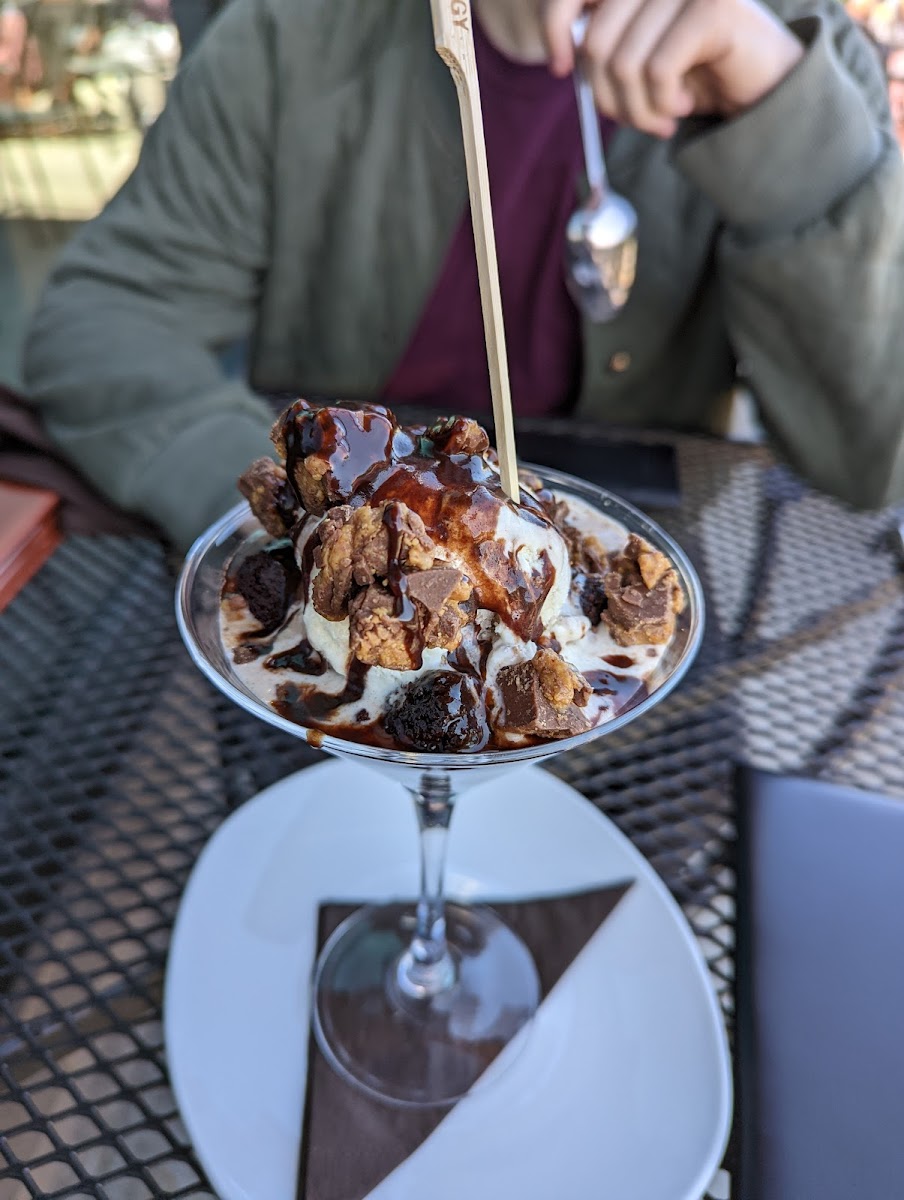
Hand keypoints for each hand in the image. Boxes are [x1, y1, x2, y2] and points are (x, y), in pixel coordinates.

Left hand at [541, 0, 803, 137]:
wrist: (762, 90)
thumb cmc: (694, 75)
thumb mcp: (637, 59)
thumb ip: (601, 45)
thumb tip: (562, 56)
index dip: (553, 27)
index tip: (560, 68)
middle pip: (594, 40)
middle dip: (606, 96)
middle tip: (631, 118)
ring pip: (623, 63)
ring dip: (637, 111)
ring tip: (659, 121)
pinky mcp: (711, 8)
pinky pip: (657, 71)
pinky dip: (662, 105)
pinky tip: (681, 108)